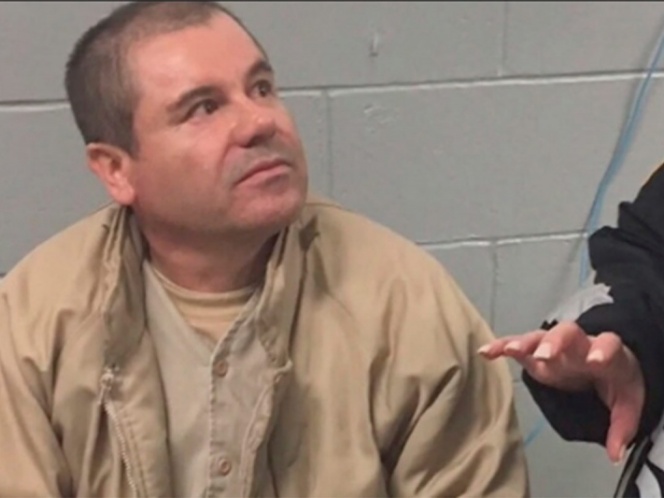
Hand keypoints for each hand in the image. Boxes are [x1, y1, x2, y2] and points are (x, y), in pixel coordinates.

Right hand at [479, 321, 644, 463]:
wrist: (604, 359)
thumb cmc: (614, 378)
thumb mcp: (628, 402)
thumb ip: (622, 426)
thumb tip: (614, 453)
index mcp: (606, 353)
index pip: (607, 345)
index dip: (601, 351)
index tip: (595, 361)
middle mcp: (578, 343)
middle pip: (567, 333)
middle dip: (554, 342)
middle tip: (544, 354)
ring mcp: (554, 345)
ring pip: (539, 337)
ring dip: (524, 343)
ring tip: (509, 349)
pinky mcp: (535, 351)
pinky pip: (516, 345)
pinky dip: (501, 346)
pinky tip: (485, 351)